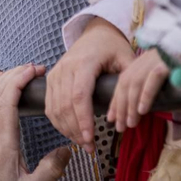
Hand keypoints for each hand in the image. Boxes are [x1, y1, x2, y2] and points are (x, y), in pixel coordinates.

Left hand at [0, 65, 72, 180]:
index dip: (19, 80)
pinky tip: (8, 93)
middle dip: (14, 74)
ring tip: (23, 74)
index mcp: (3, 143)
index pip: (7, 100)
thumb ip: (50, 169)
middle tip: (33, 68)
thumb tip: (67, 150)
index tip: (34, 70)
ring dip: (5, 81)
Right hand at [45, 18, 133, 145]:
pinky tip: (70, 132)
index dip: (83, 119)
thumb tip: (130, 107)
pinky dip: (58, 122)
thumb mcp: (126, 58)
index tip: (90, 138)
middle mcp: (66, 67)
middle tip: (90, 148)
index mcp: (85, 62)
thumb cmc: (112, 46)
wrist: (95, 32)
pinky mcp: (51, 78)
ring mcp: (56, 72)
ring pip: (55, 108)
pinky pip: (50, 105)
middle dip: (76, 130)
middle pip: (65, 105)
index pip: (80, 95)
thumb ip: (129, 80)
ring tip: (83, 143)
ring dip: (67, 129)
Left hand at [108, 50, 168, 133]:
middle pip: (126, 82)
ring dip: (131, 105)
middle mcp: (148, 57)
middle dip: (121, 106)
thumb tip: (140, 108)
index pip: (123, 80)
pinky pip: (153, 79)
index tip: (112, 117)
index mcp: (144, 60)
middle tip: (120, 126)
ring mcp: (157, 58)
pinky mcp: (168, 61)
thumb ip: (151, 84)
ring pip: (136, 82)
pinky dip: (146, 95)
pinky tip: (143, 110)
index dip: (116, 100)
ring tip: (130, 122)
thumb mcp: (164, 74)